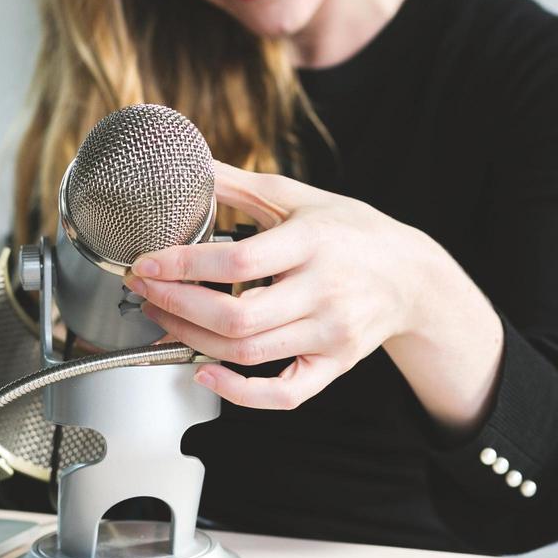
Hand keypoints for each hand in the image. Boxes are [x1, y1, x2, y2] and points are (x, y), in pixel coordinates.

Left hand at [124, 161, 500, 425]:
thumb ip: (240, 185)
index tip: (146, 264)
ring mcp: (331, 334)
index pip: (238, 263)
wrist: (412, 276)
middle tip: (145, 291)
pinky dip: (238, 393)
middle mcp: (324, 291)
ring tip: (162, 318)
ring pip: (248, 353)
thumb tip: (190, 163)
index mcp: (312, 242)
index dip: (183, 267)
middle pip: (237, 318)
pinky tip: (203, 373)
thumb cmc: (350, 232)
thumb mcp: (298, 198)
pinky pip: (283, 394)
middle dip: (177, 307)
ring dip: (191, 340)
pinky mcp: (334, 365)